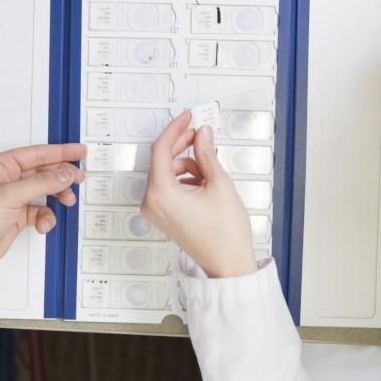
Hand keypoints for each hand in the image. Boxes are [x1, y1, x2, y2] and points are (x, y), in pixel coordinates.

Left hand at [0, 144, 86, 286]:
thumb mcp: (9, 196)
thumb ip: (41, 183)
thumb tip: (64, 174)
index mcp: (1, 165)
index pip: (37, 153)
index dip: (60, 151)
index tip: (79, 151)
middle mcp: (7, 178)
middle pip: (44, 170)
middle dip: (62, 175)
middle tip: (80, 178)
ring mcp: (13, 197)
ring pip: (45, 190)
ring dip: (57, 196)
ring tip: (67, 200)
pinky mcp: (17, 214)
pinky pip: (40, 210)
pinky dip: (46, 217)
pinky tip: (43, 224)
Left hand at [141, 111, 256, 277]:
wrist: (228, 263)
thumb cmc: (225, 234)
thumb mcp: (219, 184)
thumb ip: (207, 154)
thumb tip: (202, 134)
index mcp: (161, 193)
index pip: (161, 149)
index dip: (175, 129)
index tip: (187, 117)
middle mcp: (152, 202)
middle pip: (162, 160)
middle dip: (182, 145)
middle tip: (201, 134)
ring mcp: (155, 210)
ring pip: (167, 172)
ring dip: (187, 164)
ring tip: (210, 170)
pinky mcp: (163, 214)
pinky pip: (169, 186)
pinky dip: (185, 178)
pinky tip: (204, 182)